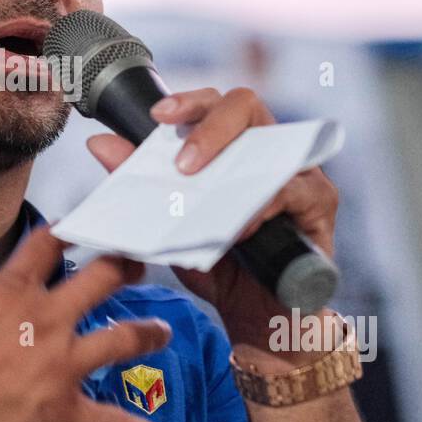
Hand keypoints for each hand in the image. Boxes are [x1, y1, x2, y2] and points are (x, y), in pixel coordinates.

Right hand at [0, 223, 172, 421]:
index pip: (49, 244)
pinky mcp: (63, 410)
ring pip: (121, 339)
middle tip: (139, 261)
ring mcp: (61, 365)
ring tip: (163, 331)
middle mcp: (47, 320)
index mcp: (11, 290)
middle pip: (103, 279)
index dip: (66, 229)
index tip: (81, 223)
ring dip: (146, 333)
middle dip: (125, 265)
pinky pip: (108, 421)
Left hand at [85, 87, 339, 365]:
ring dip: (235, 160)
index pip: (213, 104)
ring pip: (274, 141)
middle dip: (209, 123)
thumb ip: (141, 183)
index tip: (158, 114)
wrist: (256, 319)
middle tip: (181, 161)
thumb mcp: (171, 224)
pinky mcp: (321, 203)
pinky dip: (262, 204)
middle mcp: (268, 149)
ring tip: (199, 183)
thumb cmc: (218, 265)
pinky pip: (293, 190)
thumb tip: (100, 143)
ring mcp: (299, 171)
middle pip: (246, 105)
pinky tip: (240, 224)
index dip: (188, 101)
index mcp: (233, 147)